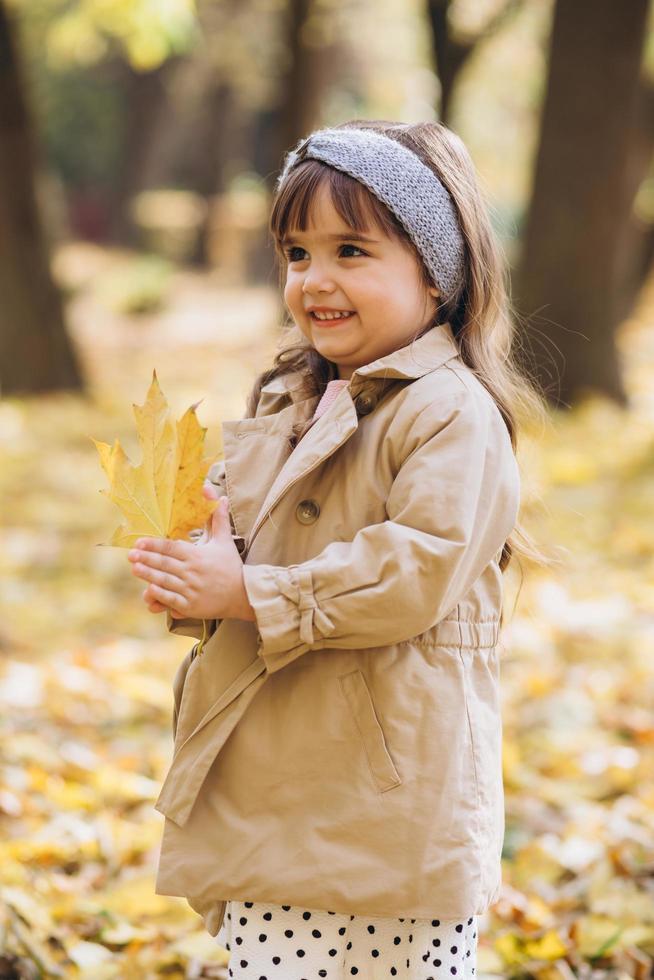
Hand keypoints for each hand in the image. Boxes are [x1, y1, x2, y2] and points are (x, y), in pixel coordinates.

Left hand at [127, 484, 255, 621]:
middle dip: (146, 559)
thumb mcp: (225, 540)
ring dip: (148, 575)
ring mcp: (191, 590)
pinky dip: (160, 596)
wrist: (243, 594)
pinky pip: (172, 600)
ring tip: (134, 568)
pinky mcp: (191, 606)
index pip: (172, 548)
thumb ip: (217, 517)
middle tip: (130, 555)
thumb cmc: (231, 566)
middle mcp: (193, 573)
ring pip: (165, 581)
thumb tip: (215, 492)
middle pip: (165, 564)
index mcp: (198, 556)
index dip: (154, 544)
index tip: (140, 542)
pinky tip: (148, 591)